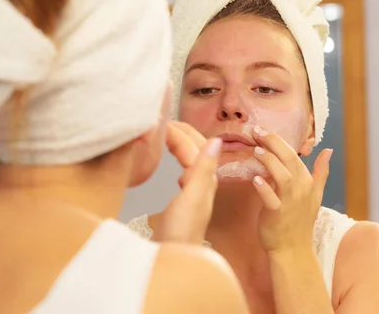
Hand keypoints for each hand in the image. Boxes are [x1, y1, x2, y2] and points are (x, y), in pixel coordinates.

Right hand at [153, 122, 221, 243]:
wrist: (175, 258)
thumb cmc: (182, 233)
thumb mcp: (192, 198)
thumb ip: (202, 170)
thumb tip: (216, 140)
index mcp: (204, 180)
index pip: (193, 146)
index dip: (178, 131)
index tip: (161, 120)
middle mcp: (201, 184)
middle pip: (194, 150)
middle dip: (181, 133)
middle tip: (163, 121)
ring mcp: (193, 193)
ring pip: (189, 160)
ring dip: (179, 144)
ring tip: (166, 135)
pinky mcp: (184, 203)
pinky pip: (185, 173)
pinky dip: (178, 162)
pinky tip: (175, 166)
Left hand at [251, 126, 332, 253]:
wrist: (293, 248)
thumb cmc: (300, 219)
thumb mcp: (315, 194)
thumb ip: (321, 171)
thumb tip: (328, 150)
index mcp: (307, 181)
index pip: (293, 154)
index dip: (277, 140)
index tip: (261, 130)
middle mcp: (301, 188)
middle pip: (289, 159)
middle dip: (272, 142)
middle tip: (255, 131)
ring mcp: (290, 201)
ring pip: (282, 175)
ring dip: (269, 161)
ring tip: (256, 150)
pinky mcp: (277, 213)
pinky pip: (271, 198)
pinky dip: (264, 188)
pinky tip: (255, 179)